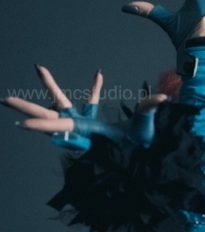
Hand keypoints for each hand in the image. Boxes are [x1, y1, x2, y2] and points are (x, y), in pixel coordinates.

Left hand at [3, 66, 166, 149]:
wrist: (144, 161)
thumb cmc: (142, 148)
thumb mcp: (145, 130)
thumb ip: (149, 110)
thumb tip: (161, 98)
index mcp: (88, 133)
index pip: (60, 127)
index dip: (42, 124)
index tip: (21, 123)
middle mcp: (81, 129)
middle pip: (49, 114)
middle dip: (27, 107)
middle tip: (4, 99)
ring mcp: (85, 125)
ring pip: (62, 105)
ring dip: (50, 89)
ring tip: (39, 70)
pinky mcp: (93, 122)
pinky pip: (90, 103)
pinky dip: (94, 90)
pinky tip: (98, 75)